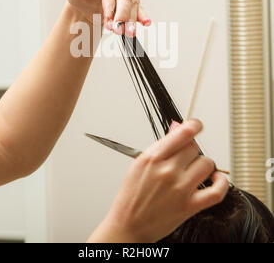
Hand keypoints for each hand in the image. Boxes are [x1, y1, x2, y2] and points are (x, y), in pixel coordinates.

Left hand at [67, 0, 150, 36]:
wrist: (86, 4)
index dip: (109, 3)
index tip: (106, 18)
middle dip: (122, 14)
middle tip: (117, 28)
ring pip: (133, 4)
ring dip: (130, 20)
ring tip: (126, 33)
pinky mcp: (133, 2)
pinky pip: (139, 9)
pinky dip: (142, 17)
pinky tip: (145, 23)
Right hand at [88, 120, 228, 242]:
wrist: (128, 225)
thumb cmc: (132, 196)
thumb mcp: (140, 163)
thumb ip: (162, 145)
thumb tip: (177, 127)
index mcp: (153, 157)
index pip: (183, 133)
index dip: (194, 125)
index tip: (196, 125)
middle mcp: (168, 171)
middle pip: (194, 147)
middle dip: (191, 149)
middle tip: (184, 157)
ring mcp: (180, 189)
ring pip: (207, 164)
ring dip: (203, 164)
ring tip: (195, 170)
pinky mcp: (189, 206)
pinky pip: (217, 191)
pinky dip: (221, 183)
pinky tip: (217, 179)